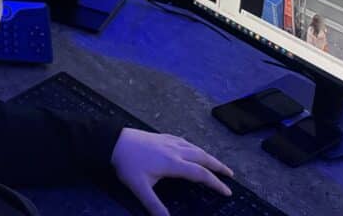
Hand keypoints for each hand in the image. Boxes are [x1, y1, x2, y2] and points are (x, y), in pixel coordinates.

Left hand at [111, 129, 232, 215]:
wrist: (112, 141)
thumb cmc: (126, 164)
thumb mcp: (140, 188)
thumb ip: (154, 205)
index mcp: (173, 163)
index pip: (200, 174)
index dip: (215, 183)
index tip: (227, 192)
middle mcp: (175, 150)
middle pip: (202, 157)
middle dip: (218, 166)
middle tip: (230, 175)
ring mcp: (168, 141)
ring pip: (194, 147)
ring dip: (207, 155)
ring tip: (215, 163)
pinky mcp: (160, 136)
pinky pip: (183, 141)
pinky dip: (193, 146)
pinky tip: (191, 148)